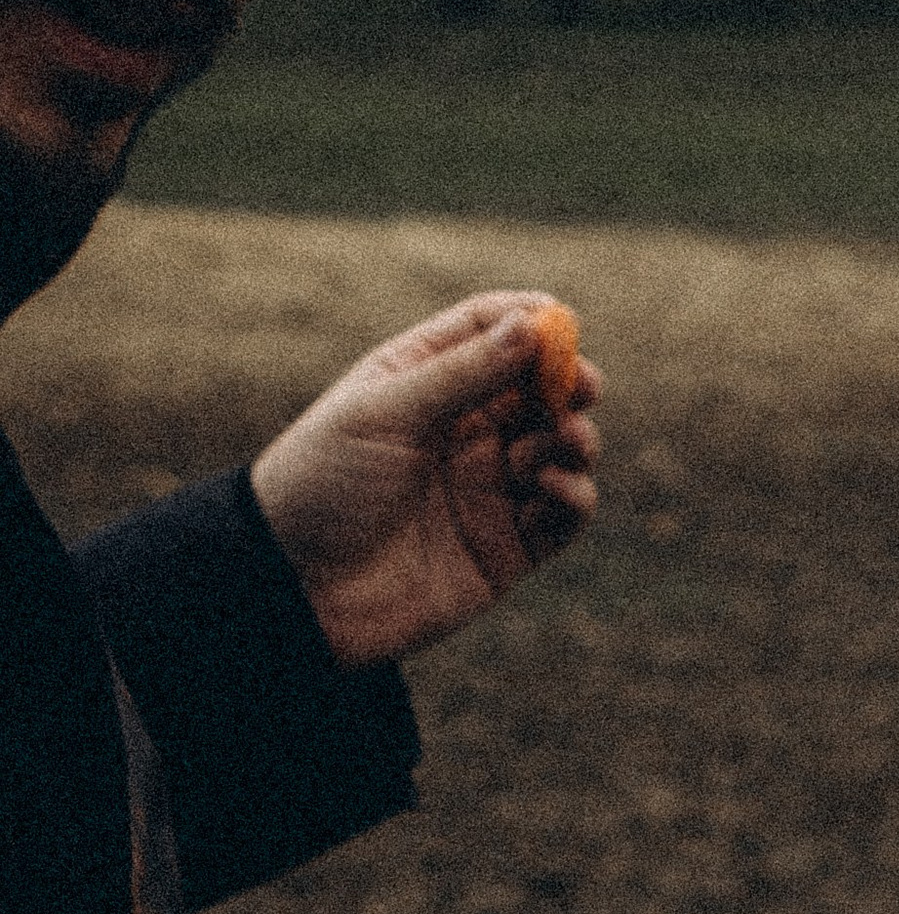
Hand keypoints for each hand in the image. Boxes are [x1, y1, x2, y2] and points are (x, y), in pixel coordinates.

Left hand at [249, 290, 603, 666]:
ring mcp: (488, 487)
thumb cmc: (322, 485)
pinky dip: (574, 496)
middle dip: (569, 384)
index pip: (490, 332)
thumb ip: (462, 372)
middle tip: (583, 388)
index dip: (531, 322)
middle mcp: (463, 430)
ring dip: (572, 439)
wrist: (298, 591)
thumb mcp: (385, 412)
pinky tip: (554, 488)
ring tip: (557, 445)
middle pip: (539, 389)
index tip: (564, 324)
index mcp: (424, 382)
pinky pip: (564, 514)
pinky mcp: (508, 546)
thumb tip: (533, 324)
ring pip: (561, 449)